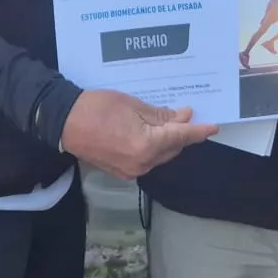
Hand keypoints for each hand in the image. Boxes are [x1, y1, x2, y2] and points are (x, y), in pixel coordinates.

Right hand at [59, 90, 217, 179]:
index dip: (198, 131)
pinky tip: (151, 134)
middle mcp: (142, 163)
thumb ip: (160, 115)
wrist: (64, 122)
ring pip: (160, 156)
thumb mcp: (133, 105)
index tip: (213, 127)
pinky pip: (146, 160)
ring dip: (167, 141)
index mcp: (146, 145)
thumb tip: (181, 117)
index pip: (181, 137)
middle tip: (185, 115)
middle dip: (181, 134)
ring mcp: (131, 171)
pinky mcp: (121, 172)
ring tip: (168, 121)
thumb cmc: (97, 107)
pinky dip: (153, 148)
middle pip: (172, 149)